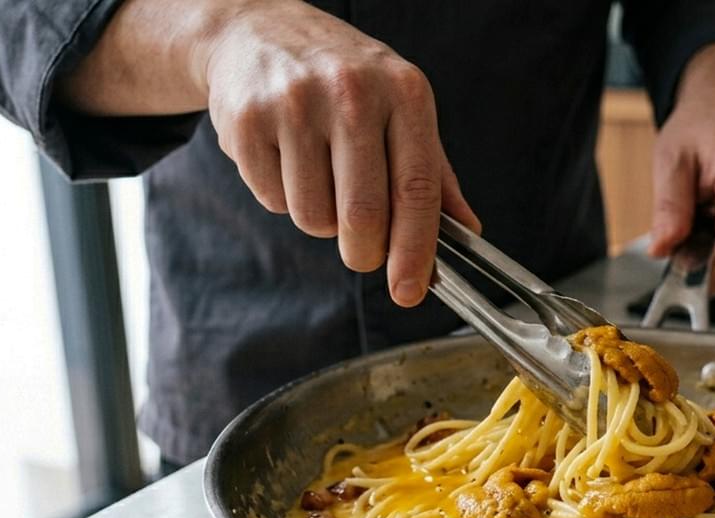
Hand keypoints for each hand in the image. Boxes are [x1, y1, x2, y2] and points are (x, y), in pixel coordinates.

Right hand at [198, 0, 479, 305]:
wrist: (257, 30)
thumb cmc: (342, 79)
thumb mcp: (401, 108)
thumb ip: (433, 174)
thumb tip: (466, 232)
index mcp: (404, 92)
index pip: (416, 189)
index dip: (415, 251)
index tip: (410, 291)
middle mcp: (351, 93)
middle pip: (363, 215)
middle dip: (366, 252)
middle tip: (364, 252)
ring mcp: (294, 105)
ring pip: (315, 217)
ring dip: (323, 221)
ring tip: (321, 178)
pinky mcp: (248, 122)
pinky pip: (275, 202)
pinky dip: (285, 198)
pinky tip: (287, 160)